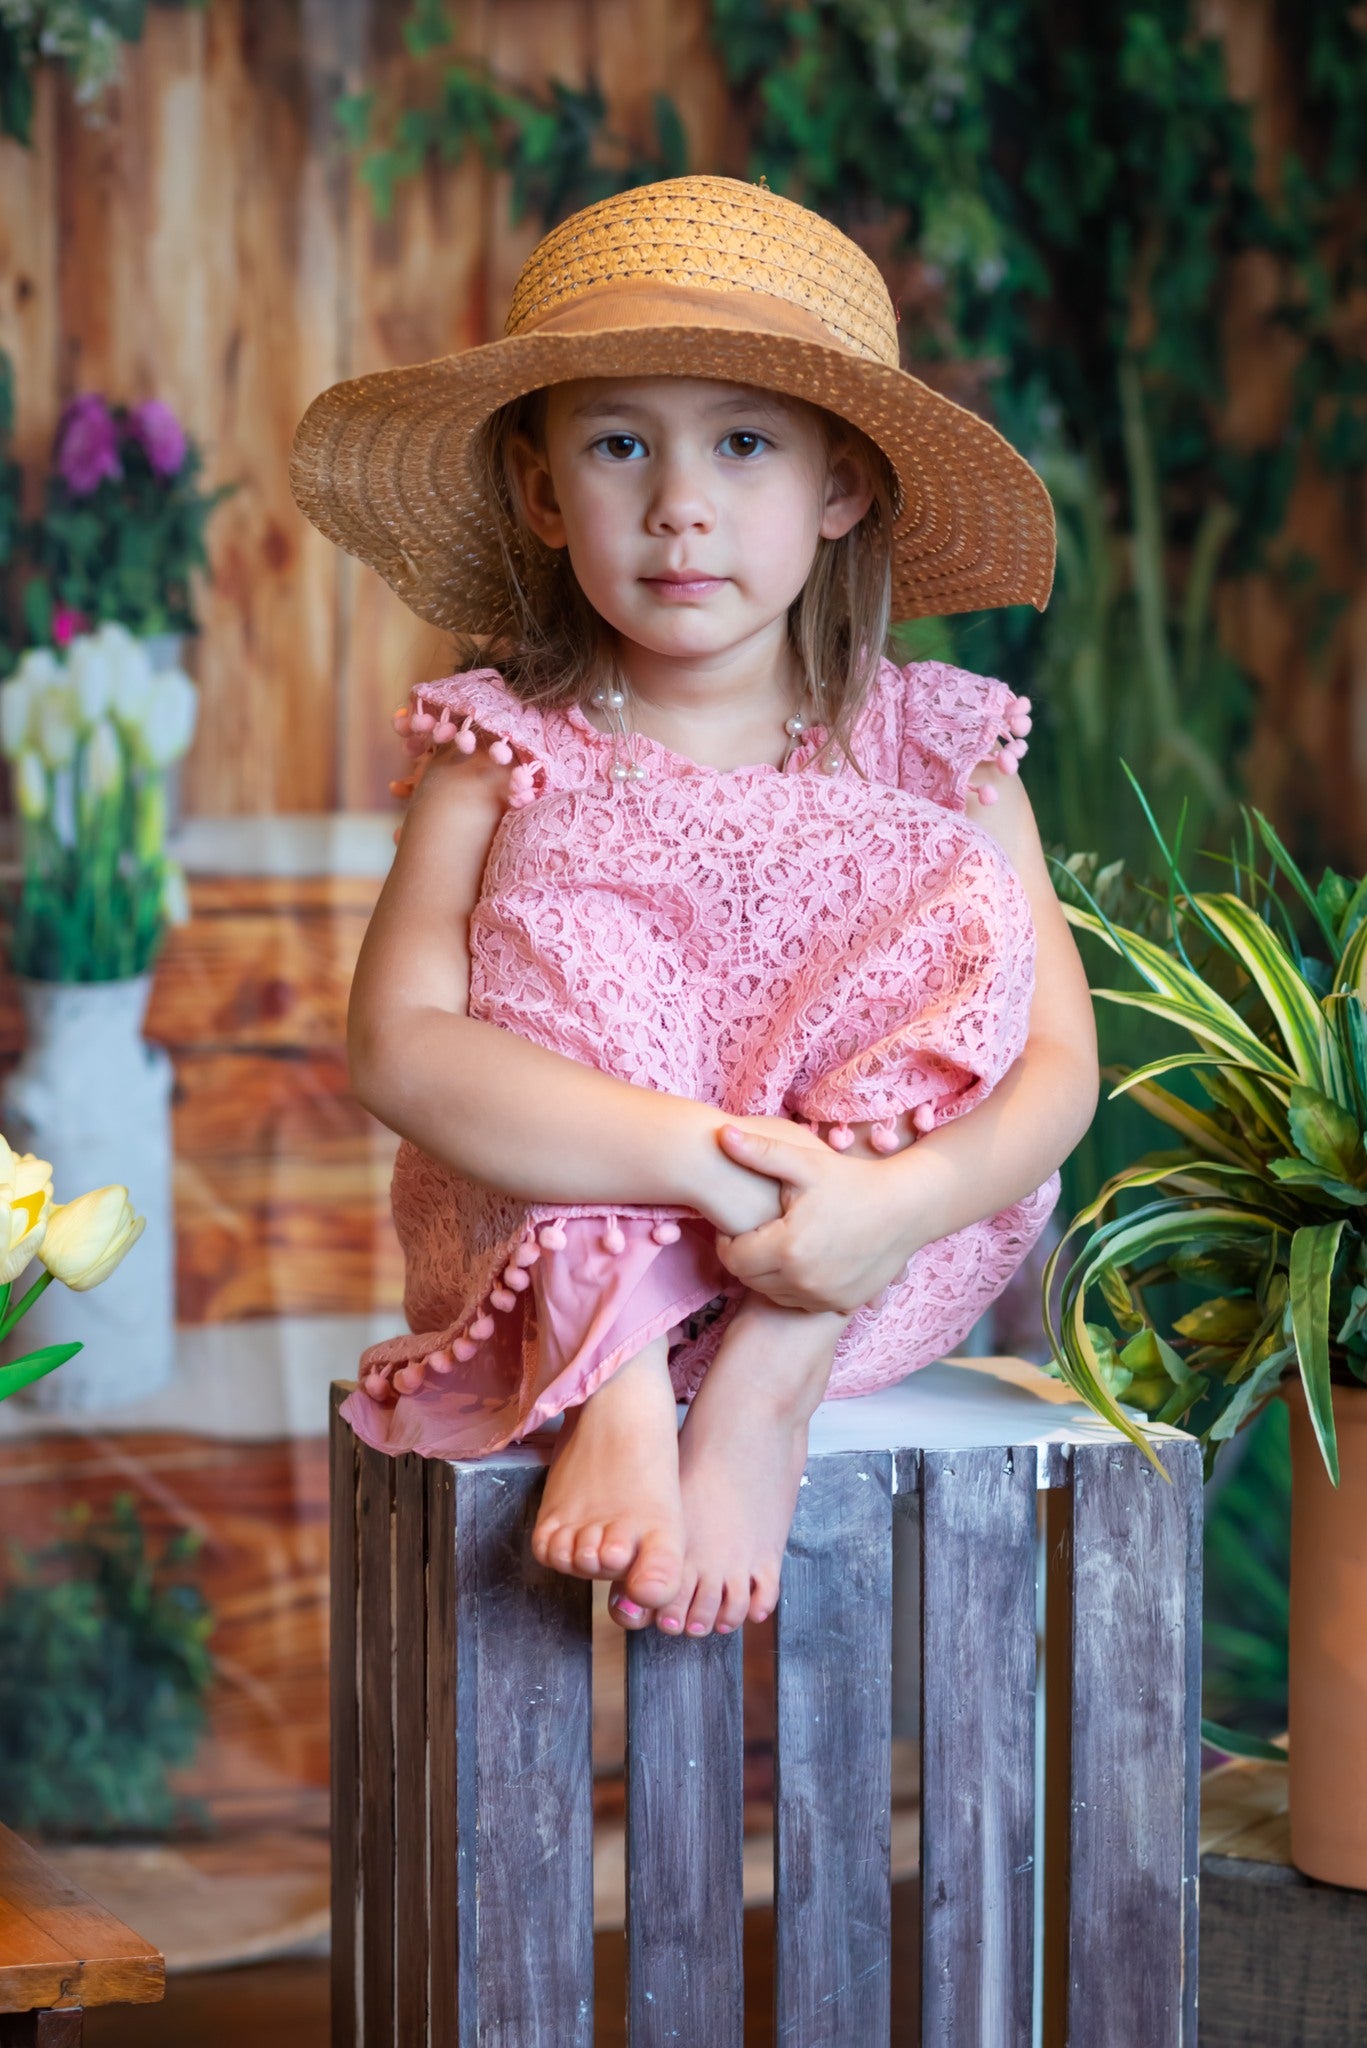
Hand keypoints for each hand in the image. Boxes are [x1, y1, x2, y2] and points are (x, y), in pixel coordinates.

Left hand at [712, 1120, 925, 1313]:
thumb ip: (760, 1152)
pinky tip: (803, 1259)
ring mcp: (823, 1296)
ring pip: (773, 1294)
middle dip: (746, 1257)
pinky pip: (801, 1302)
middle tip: (757, 1233)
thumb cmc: (853, 1180)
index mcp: (788, 1248)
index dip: (728, 1240)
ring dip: (768, 1274)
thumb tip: (720, 1134)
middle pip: (749, 1279)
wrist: (907, 1208)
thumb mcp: (806, 1162)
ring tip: (779, 1244)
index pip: (732, 1258)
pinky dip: (795, 1285)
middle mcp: (803, 1281)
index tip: (738, 1223)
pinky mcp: (840, 1304)